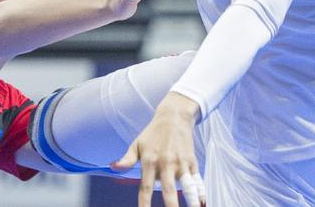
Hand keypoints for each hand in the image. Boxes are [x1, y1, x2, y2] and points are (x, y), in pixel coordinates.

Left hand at [112, 92, 204, 206]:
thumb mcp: (137, 144)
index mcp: (150, 161)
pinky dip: (201, 191)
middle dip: (170, 205)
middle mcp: (165, 163)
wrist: (174, 116)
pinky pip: (197, 179)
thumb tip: (112, 167)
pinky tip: (202, 203)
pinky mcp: (191, 161)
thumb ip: (127, 160)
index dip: (144, 203)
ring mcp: (180, 163)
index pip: (145, 187)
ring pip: (186, 185)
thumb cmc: (152, 133)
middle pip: (168, 189)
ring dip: (190, 199)